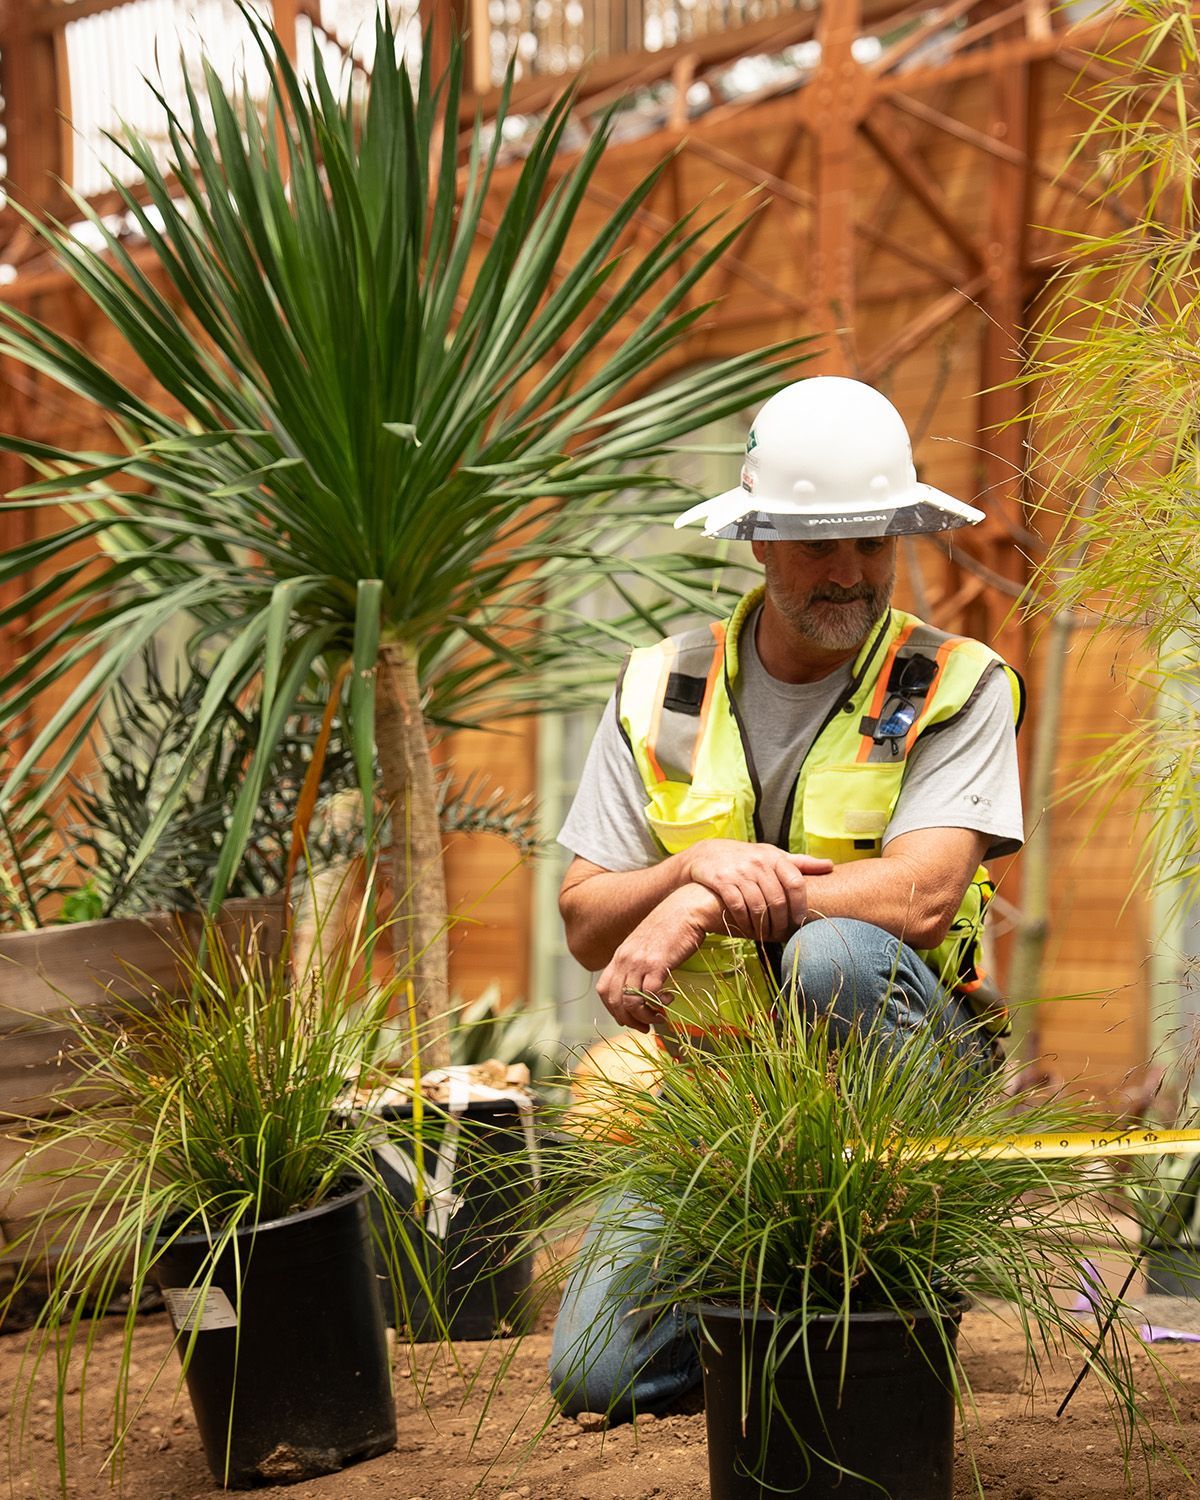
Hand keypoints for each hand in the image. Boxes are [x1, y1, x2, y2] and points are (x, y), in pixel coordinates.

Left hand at [597, 884, 721, 1032]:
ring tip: (659, 1016)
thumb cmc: (671, 926)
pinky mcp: (657, 963)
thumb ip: (639, 962)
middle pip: (614, 1000)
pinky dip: (658, 1003)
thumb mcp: (646, 944)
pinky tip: (669, 999)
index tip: (628, 1018)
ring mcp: (640, 961)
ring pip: (630, 1002)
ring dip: (644, 1016)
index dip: (613, 1009)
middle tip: (645, 1026)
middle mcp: (625, 959)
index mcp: (620, 955)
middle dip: (628, 1020)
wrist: (686, 908)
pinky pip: (650, 994)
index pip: (604, 990)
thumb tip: (642, 986)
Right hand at [684, 840, 832, 940]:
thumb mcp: (772, 855)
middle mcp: (758, 863)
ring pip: (757, 906)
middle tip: (781, 934)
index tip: (800, 921)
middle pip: (777, 899)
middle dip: (781, 921)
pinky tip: (747, 928)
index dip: (800, 905)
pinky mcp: (722, 881)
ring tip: (765, 935)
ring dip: (763, 925)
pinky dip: (744, 921)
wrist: (707, 853)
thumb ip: (800, 863)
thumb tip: (831, 865)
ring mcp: (739, 872)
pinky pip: (738, 906)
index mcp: (774, 857)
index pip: (795, 882)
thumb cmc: (747, 857)